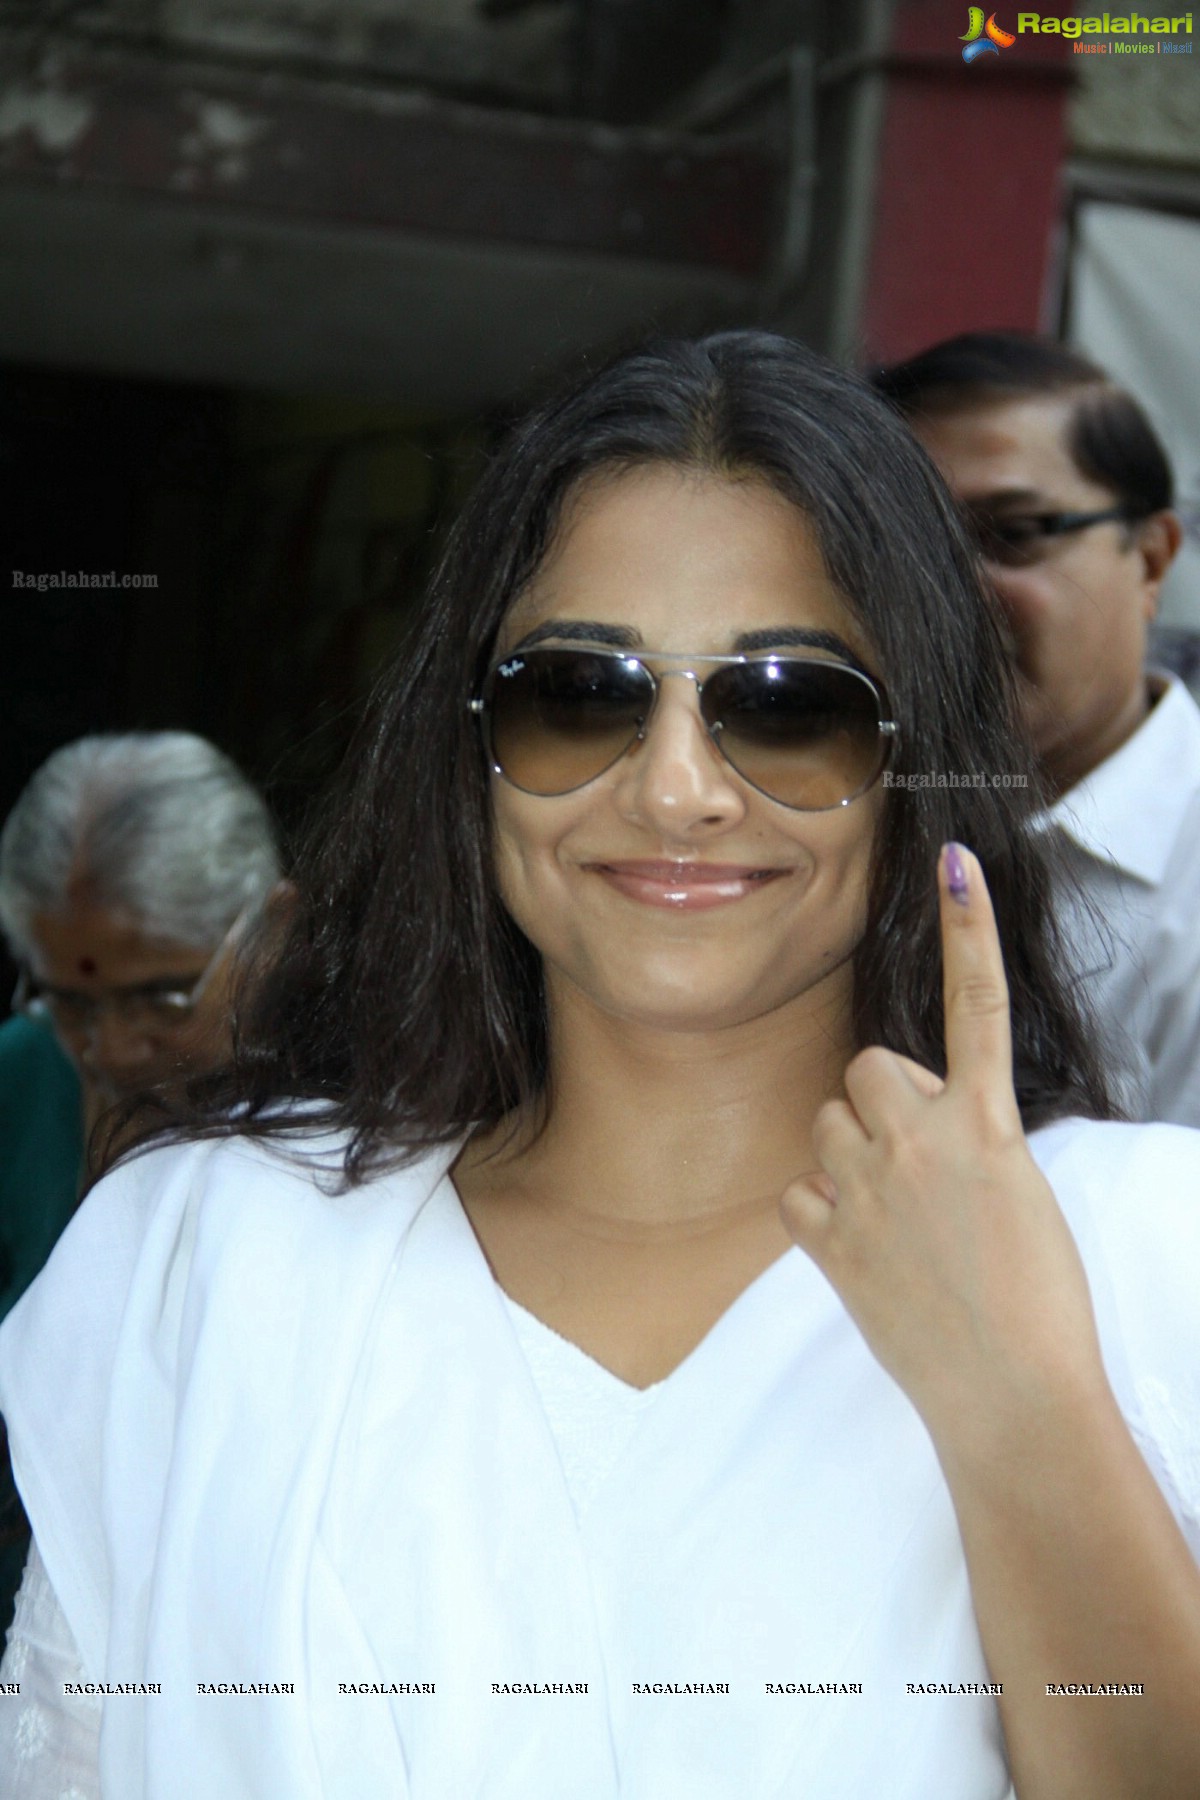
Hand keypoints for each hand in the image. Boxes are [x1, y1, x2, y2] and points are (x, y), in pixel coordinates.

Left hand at [781, 843, 1104, 1447]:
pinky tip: (859, 1248)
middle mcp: (924, 1141)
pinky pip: (799, 1191)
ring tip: (893, 1211)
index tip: (955, 862)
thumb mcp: (1024, 1198)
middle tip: (918, 1164)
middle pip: (869, 1067)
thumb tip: (935, 1128)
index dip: (969, 929)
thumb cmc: (1039, 1303)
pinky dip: (819, 1213)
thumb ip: (971, 1143)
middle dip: (884, 1101)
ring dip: (850, 1152)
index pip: (977, 1007)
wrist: (1016, 1395)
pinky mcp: (831, 1240)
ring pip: (828, 1121)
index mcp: (988, 1126)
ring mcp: (872, 1188)